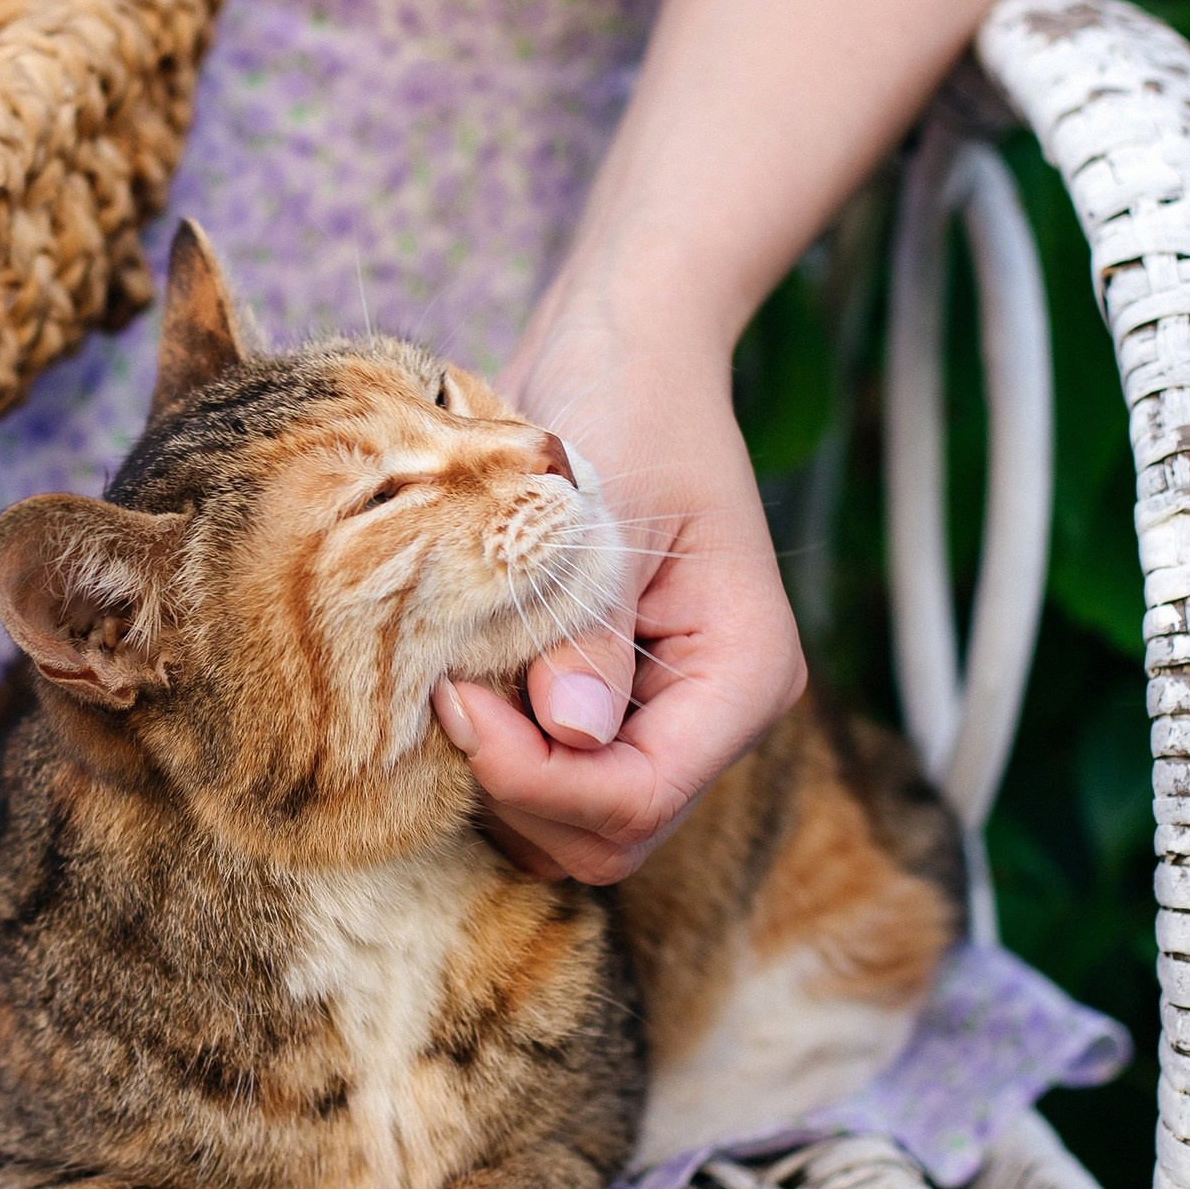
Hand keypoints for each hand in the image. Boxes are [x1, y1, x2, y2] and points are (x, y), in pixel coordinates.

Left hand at [432, 280, 803, 883]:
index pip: (639, 796)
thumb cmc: (624, 403)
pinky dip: (496, 761)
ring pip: (574, 828)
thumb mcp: (601, 507)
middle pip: (610, 836)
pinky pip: (549, 783)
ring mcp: (663, 716)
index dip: (536, 778)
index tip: (456, 702)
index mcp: (744, 673)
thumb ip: (584, 628)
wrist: (621, 352)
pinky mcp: (608, 708)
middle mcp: (714, 713)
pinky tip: (458, 689)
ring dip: (499, 782)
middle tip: (445, 697)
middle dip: (518, 792)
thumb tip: (568, 731)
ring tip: (449, 685)